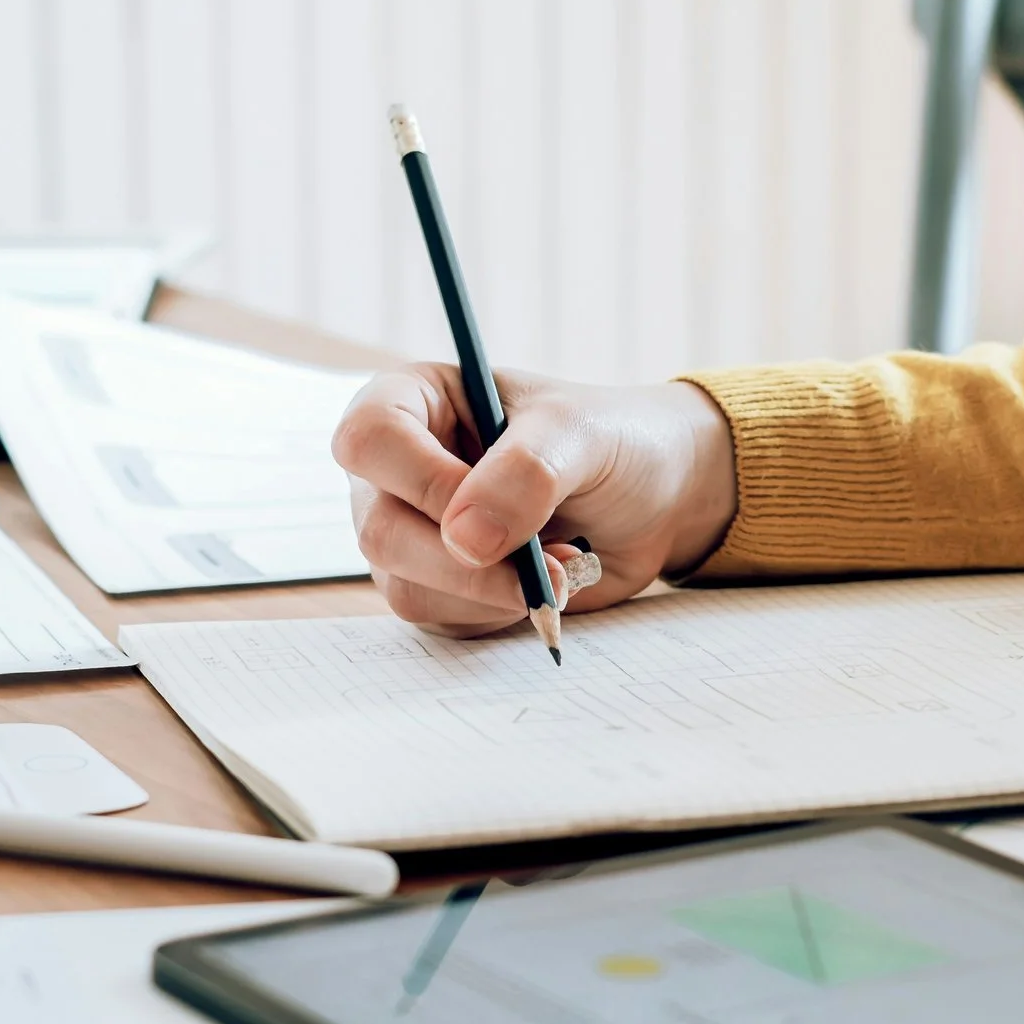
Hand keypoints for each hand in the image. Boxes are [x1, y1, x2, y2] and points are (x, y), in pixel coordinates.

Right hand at [330, 364, 737, 635]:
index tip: (488, 513)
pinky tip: (543, 583)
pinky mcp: (437, 588)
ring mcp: (410, 533)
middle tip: (546, 565)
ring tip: (558, 562)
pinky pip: (443, 621)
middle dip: (467, 562)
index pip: (369, 439)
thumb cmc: (612, 441)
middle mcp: (396, 470)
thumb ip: (525, 473)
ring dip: (492, 592)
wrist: (655, 500)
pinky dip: (501, 613)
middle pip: (380, 530)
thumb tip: (464, 539)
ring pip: (407, 587)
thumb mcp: (580, 434)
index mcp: (414, 402)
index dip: (422, 482)